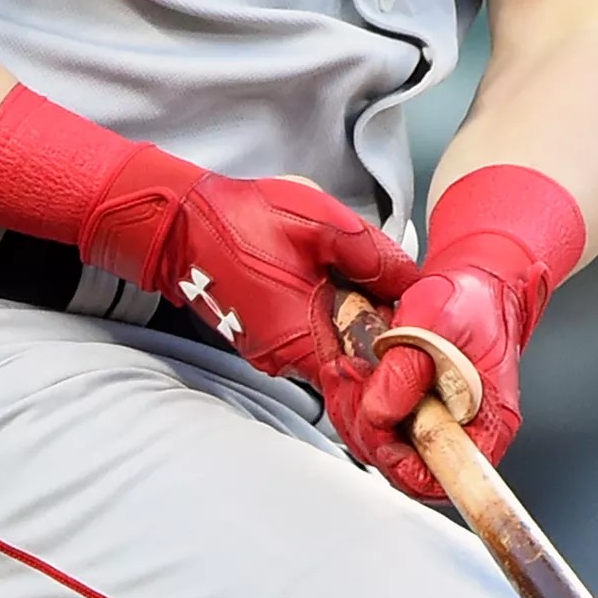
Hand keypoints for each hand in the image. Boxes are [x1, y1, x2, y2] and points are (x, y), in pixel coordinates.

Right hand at [81, 149, 418, 389]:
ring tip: (363, 293)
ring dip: (351, 330)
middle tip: (394, 305)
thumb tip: (412, 281)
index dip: (401, 354)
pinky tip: (332, 294)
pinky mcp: (261, 342)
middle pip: (354, 367)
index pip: (371, 375)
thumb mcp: (321, 225)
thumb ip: (372, 256)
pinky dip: (326, 325)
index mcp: (308, 339)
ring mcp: (272, 354)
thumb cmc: (244, 222)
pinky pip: (308, 343)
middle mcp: (289, 360)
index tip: (417, 326)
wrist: (180, 225)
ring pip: (331, 354)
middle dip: (379, 340)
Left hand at [350, 229, 540, 496]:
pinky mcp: (405, 413)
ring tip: (353, 367)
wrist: (468, 286)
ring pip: (380, 447)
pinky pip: (369, 425)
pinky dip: (351, 399)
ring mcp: (430, 425)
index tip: (385, 433)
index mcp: (486, 423)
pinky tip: (351, 369)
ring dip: (354, 409)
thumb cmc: (470, 301)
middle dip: (370, 427)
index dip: (410, 466)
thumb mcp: (439, 321)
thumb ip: (409, 365)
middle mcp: (459, 434)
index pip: (450, 478)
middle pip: (405, 468)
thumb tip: (381, 409)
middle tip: (359, 381)